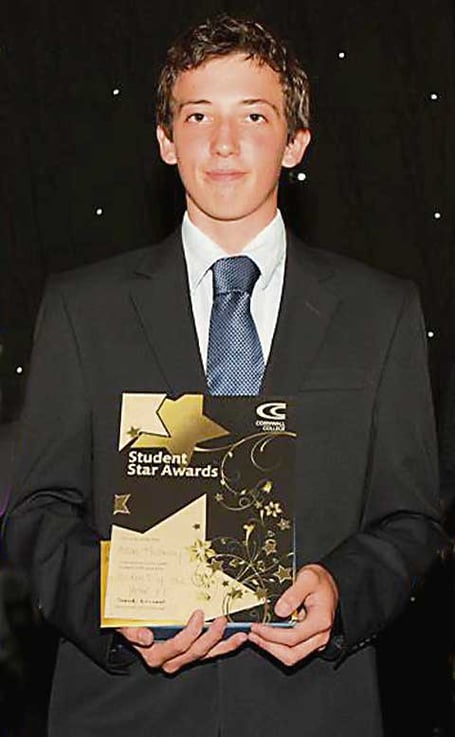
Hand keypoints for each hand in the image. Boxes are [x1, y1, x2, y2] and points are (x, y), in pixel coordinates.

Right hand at [118, 609, 246, 673]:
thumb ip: (133, 632)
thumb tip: (146, 637)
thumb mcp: (126, 626)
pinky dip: (226, 646)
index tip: (199, 614)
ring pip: (207, 655)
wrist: (133, 632)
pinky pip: (211, 653)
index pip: (178, 646)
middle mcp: (170, 661)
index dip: (191, 632)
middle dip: (211, 637)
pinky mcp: (193, 654)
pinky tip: (237, 639)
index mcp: (155, 655)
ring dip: (225, 645)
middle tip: (221, 620)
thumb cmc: (130, 626)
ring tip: (240, 635)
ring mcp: (183, 659)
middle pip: (195, 652)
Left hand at [248, 564, 338, 666]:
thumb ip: (294, 594)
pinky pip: (292, 651)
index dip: (272, 635)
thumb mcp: (308, 578)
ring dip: (271, 649)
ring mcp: (315, 640)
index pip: (293, 637)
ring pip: (292, 656)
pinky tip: (264, 635)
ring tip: (255, 636)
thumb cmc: (319, 580)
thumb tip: (280, 611)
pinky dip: (276, 646)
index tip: (256, 627)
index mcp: (320, 621)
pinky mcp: (309, 641)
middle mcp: (320, 635)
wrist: (328, 583)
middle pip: (292, 654)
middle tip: (252, 634)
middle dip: (269, 646)